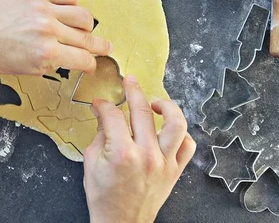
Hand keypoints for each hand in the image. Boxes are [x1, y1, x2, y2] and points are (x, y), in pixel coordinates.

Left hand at [0, 0, 111, 75]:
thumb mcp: (27, 70)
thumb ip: (52, 63)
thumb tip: (68, 58)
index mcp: (47, 53)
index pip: (84, 59)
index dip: (91, 64)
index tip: (91, 64)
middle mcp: (49, 30)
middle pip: (87, 38)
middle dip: (99, 46)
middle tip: (105, 48)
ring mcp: (44, 10)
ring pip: (83, 15)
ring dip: (88, 25)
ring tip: (85, 29)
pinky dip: (72, 2)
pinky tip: (68, 10)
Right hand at [83, 75, 195, 222]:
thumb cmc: (104, 197)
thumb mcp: (91, 163)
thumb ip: (99, 134)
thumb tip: (104, 113)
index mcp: (122, 153)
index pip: (114, 115)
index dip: (104, 105)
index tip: (100, 103)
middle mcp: (146, 155)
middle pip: (143, 111)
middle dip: (134, 90)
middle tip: (129, 80)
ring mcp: (164, 162)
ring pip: (177, 123)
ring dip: (167, 106)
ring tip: (155, 102)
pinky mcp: (174, 171)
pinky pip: (187, 145)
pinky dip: (182, 133)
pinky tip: (168, 128)